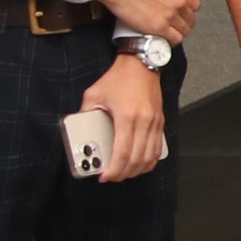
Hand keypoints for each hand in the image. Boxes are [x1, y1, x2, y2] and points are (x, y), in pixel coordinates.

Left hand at [81, 55, 167, 181]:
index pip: (122, 152)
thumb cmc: (119, 78)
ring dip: (138, 169)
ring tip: (125, 172)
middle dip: (124, 173)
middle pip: (137, 159)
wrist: (141, 63)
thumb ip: (85, 115)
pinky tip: (140, 163)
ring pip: (150, 156)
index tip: (105, 176)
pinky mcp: (160, 121)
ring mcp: (155, 122)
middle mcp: (144, 121)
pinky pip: (157, 148)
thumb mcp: (93, 95)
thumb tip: (80, 132)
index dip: (114, 169)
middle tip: (113, 177)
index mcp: (126, 116)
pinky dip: (149, 160)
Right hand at [99, 0, 201, 43]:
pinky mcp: (157, 28)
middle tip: (174, 22)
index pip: (195, 4)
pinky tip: (164, 38)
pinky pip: (174, 40)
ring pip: (184, 31)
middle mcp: (177, 2)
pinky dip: (171, 41)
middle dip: (184, 21)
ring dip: (178, 32)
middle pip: (191, 19)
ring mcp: (168, 16)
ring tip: (169, 31)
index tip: (180, 11)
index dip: (188, 9)